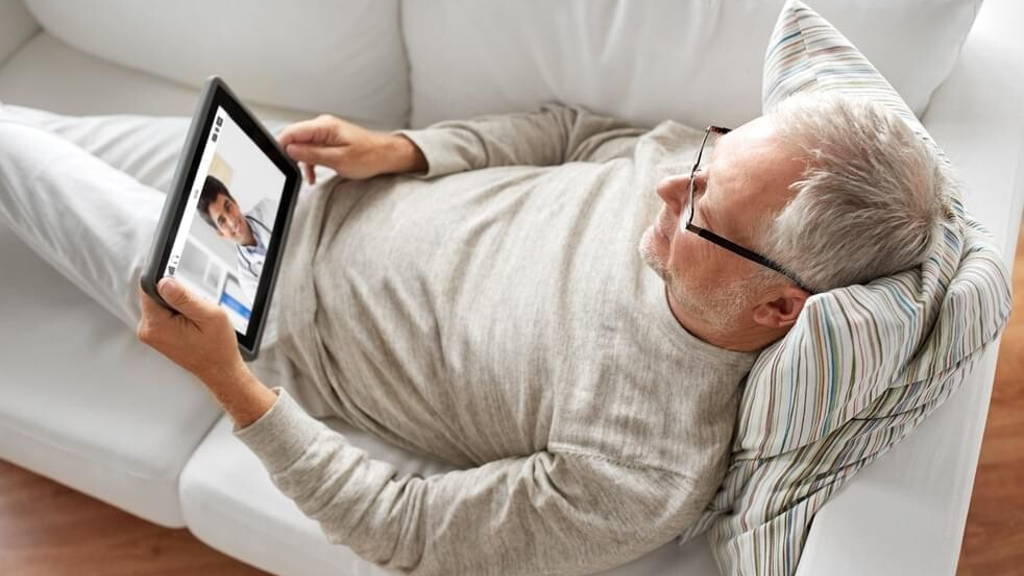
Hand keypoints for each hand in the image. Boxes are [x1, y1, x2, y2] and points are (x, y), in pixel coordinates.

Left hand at [137, 278, 279, 427]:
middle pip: (154, 294)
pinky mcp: (156, 335)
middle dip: (175, 294)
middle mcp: (148, 330)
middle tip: (196, 308)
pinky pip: (163, 313)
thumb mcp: (209, 316)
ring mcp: (151, 334)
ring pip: (159, 302)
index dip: (167, 281)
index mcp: (156, 324)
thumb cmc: (217, 347)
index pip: (149, 287)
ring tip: (195, 318)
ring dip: (177, 304)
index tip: (184, 289)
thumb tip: (165, 281)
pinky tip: (191, 323)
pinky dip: (177, 313)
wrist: (219, 369)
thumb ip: (185, 297)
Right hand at [276, 114, 425, 183]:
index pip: (292, 132)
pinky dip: (311, 161)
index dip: (282, 146)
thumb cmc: (369, 156)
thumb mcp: (338, 160)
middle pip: (295, 138)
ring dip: (303, 162)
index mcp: (324, 127)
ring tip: (309, 177)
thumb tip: (291, 150)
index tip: (278, 161)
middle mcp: (323, 125)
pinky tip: (313, 175)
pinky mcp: (330, 139)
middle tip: (294, 172)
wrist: (386, 155)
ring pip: (303, 145)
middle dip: (292, 156)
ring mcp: (326, 132)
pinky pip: (312, 149)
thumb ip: (312, 154)